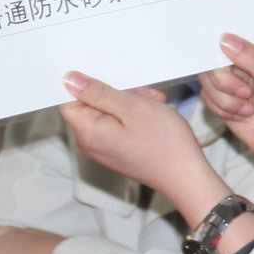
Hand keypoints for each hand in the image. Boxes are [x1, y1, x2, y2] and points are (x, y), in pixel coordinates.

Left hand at [59, 75, 227, 221]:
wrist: (186, 176)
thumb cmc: (164, 142)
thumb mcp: (132, 107)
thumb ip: (97, 93)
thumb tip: (68, 80)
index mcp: (87, 132)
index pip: (68, 100)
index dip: (84, 85)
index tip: (107, 77)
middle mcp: (89, 143)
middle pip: (90, 104)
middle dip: (116, 92)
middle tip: (144, 92)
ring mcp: (103, 148)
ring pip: (107, 112)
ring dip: (129, 102)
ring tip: (154, 103)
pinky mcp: (115, 151)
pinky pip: (116, 124)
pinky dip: (133, 114)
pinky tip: (153, 112)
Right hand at [201, 37, 253, 244]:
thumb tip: (227, 40)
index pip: (241, 34)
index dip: (226, 41)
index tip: (221, 54)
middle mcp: (251, 62)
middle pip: (217, 56)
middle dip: (225, 78)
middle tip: (245, 93)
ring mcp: (237, 81)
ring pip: (209, 78)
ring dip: (224, 97)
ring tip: (248, 109)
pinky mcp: (227, 100)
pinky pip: (208, 97)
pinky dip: (222, 109)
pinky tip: (243, 116)